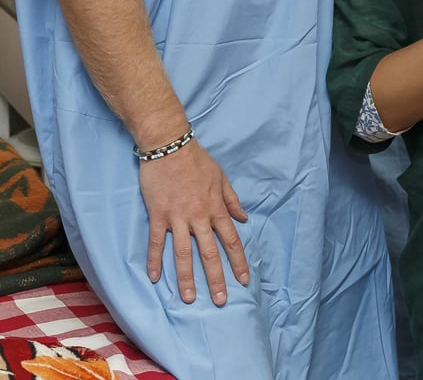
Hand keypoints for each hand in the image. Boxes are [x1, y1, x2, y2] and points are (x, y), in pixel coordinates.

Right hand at [140, 139, 249, 304]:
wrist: (170, 145)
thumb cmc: (197, 160)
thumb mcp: (221, 177)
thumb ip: (232, 200)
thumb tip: (244, 218)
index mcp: (216, 207)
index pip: (231, 240)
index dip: (238, 261)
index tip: (243, 280)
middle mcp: (199, 216)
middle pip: (210, 252)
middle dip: (216, 278)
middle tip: (221, 301)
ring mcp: (178, 217)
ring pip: (184, 253)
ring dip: (187, 277)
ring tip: (190, 299)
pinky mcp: (158, 215)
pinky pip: (156, 242)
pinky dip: (154, 260)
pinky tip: (154, 278)